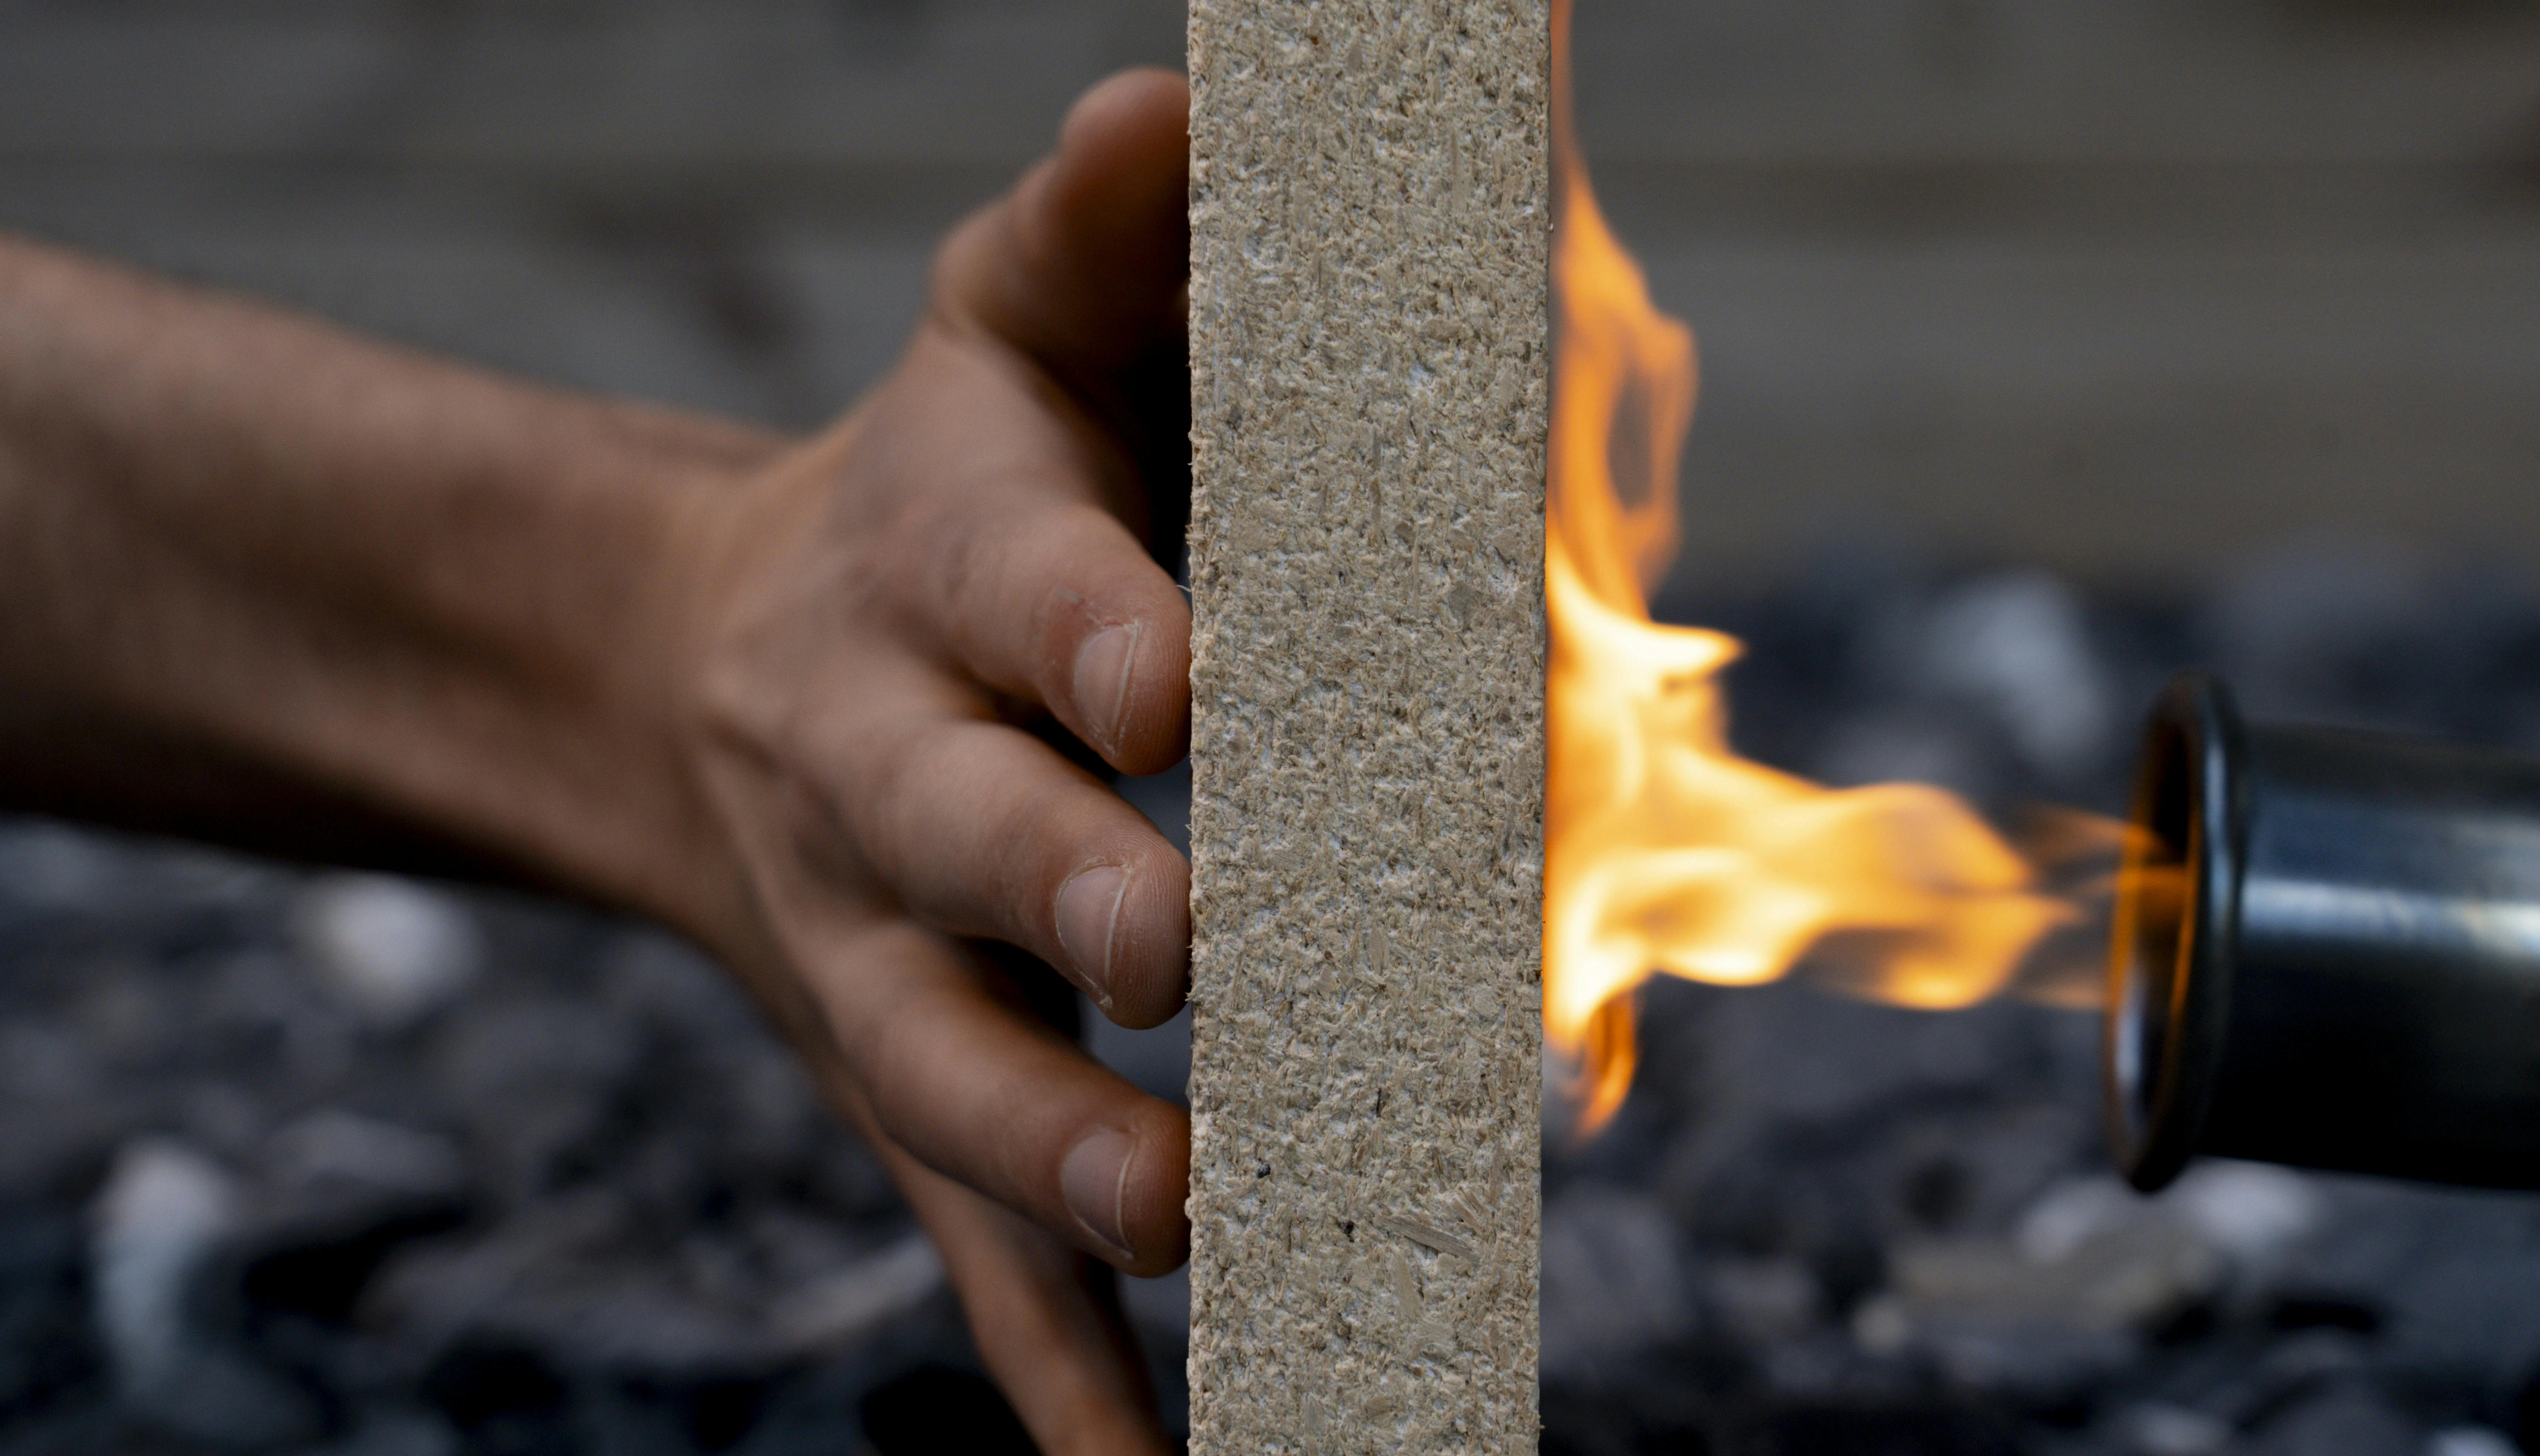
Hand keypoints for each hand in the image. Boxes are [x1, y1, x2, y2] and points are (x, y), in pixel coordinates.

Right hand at [661, 70, 1193, 1452]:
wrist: (725, 675)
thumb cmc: (939, 491)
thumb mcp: (1005, 323)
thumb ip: (1105, 220)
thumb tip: (1194, 93)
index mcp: (935, 587)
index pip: (1029, 606)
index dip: (1100, 636)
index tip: (1190, 683)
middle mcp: (892, 789)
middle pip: (974, 854)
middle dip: (1079, 894)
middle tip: (1198, 947)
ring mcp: (893, 965)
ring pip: (961, 1075)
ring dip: (1065, 1152)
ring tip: (1195, 1215)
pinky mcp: (912, 1088)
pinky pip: (974, 1245)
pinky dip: (1056, 1372)